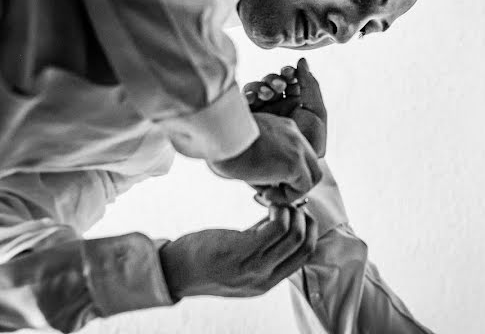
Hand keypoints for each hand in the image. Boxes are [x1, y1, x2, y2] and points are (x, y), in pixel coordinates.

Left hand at [159, 206, 316, 299]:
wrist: (174, 271)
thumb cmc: (203, 261)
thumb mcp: (240, 259)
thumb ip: (262, 244)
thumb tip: (283, 218)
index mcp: (266, 283)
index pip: (305, 257)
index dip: (310, 231)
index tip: (302, 214)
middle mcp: (263, 278)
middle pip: (304, 246)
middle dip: (306, 220)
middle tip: (294, 204)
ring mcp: (254, 267)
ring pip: (294, 236)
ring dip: (292, 213)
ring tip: (279, 201)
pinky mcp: (242, 252)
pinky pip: (277, 227)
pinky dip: (279, 211)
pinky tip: (268, 203)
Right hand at [208, 111, 321, 200]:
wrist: (219, 133)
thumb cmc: (219, 140)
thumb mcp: (241, 144)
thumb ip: (256, 155)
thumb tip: (256, 176)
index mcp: (281, 127)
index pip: (296, 152)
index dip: (286, 171)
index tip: (264, 181)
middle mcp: (293, 134)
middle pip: (310, 164)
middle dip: (294, 182)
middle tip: (269, 191)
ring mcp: (297, 147)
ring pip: (312, 176)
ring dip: (292, 191)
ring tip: (266, 193)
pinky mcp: (294, 163)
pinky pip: (303, 187)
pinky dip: (287, 197)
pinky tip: (265, 194)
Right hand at [243, 58, 326, 156]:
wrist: (295, 168)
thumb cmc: (310, 142)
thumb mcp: (316, 111)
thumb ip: (311, 85)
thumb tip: (302, 60)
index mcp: (294, 101)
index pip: (289, 80)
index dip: (288, 73)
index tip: (289, 72)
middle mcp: (278, 105)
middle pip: (272, 82)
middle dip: (275, 79)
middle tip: (279, 85)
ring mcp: (263, 112)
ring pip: (257, 89)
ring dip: (262, 86)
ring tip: (267, 94)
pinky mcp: (250, 120)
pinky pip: (245, 103)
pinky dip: (248, 96)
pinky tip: (253, 98)